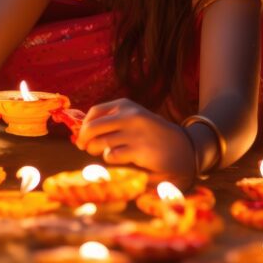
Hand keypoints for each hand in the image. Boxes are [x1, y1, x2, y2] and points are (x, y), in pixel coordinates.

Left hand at [76, 98, 195, 188]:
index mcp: (125, 105)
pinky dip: (110, 158)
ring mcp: (133, 132)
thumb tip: (82, 131)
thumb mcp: (133, 118)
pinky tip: (120, 157)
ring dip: (96, 150)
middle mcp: (129, 115)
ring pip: (100, 143)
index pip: (95, 111)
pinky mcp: (138, 150)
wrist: (180, 146)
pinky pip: (112, 155)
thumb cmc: (150, 133)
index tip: (82, 135)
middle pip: (93, 127)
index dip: (84, 125)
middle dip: (83, 139)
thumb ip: (111, 121)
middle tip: (83, 146)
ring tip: (103, 152)